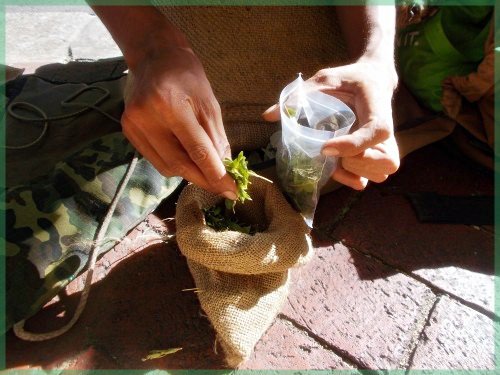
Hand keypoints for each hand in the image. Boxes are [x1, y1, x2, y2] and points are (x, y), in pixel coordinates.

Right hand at [122, 46, 236, 198]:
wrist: (153, 56)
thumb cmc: (186, 76)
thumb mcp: (209, 103)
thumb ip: (216, 138)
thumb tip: (224, 170)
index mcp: (171, 106)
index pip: (196, 150)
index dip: (215, 174)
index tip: (232, 190)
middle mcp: (147, 119)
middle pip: (179, 164)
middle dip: (203, 180)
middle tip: (222, 188)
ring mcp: (133, 126)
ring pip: (166, 167)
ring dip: (189, 173)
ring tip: (204, 169)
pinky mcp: (128, 132)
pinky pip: (155, 159)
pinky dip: (174, 163)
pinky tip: (185, 156)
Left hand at [263, 60, 399, 189]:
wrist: (374, 79)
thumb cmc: (349, 79)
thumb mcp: (325, 80)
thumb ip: (299, 96)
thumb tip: (268, 116)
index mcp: (378, 109)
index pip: (376, 132)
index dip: (353, 145)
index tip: (325, 148)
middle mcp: (386, 132)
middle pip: (384, 160)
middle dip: (354, 162)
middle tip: (330, 151)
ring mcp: (385, 146)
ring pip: (381, 173)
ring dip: (355, 172)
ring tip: (335, 161)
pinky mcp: (380, 155)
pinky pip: (375, 177)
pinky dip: (357, 178)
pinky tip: (339, 169)